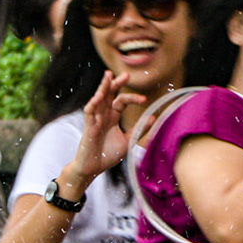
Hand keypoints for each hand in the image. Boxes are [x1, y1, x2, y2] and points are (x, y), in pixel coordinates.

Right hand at [65, 70, 145, 188]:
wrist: (94, 168)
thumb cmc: (107, 154)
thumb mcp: (128, 140)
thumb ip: (139, 129)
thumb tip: (153, 117)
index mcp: (112, 116)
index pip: (122, 101)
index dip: (133, 98)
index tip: (144, 99)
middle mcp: (104, 115)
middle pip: (109, 94)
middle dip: (116, 83)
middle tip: (126, 74)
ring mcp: (95, 119)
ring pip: (98, 98)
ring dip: (103, 87)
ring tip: (108, 75)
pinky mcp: (89, 126)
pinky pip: (90, 112)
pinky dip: (93, 103)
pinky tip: (98, 96)